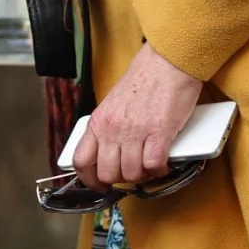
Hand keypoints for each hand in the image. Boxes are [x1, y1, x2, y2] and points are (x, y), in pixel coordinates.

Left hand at [72, 43, 204, 189]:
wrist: (167, 62)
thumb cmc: (144, 81)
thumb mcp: (113, 104)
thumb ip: (107, 128)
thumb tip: (107, 152)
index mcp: (98, 122)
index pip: (81, 161)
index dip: (89, 180)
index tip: (99, 185)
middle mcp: (112, 129)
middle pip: (107, 173)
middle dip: (121, 179)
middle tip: (132, 171)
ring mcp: (134, 132)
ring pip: (131, 174)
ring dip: (142, 175)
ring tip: (149, 165)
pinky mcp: (159, 133)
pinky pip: (154, 166)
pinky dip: (159, 170)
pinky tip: (163, 163)